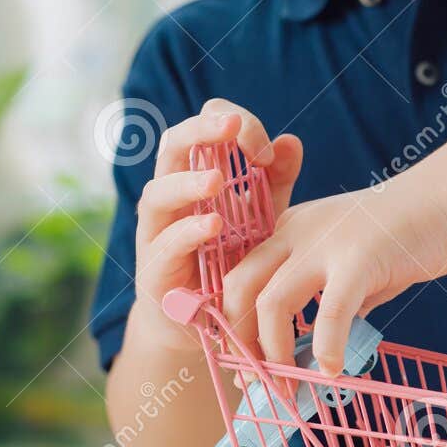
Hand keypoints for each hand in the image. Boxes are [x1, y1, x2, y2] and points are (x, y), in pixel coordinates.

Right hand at [129, 98, 301, 353]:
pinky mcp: (155, 270)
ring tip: (218, 180)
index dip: (231, 123)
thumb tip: (290, 140)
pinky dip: (188, 232)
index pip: (203, 127)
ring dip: (188, 183)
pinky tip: (214, 226)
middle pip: (172, 146)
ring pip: (157, 194)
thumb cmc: (236, 259)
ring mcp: (158, 232)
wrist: (214, 322)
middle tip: (232, 126)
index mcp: (197, 174)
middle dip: (201, 130)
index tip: (265, 148)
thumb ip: (276, 180)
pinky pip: (164, 245)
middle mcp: (173, 196)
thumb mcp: (263, 216)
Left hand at [220, 171, 446, 372]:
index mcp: (288, 231)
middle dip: (241, 341)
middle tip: (256, 381)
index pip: (239, 278)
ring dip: (275, 353)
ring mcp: (325, 244)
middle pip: (239, 288)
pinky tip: (333, 370)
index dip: (233, 326)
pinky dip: (327, 348)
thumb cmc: (404, 232)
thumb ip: (330, 297)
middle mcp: (295, 233)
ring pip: (273, 303)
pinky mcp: (358, 259)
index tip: (245, 365)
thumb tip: (320, 346)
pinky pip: (330, 313)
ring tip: (291, 387)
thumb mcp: (350, 260)